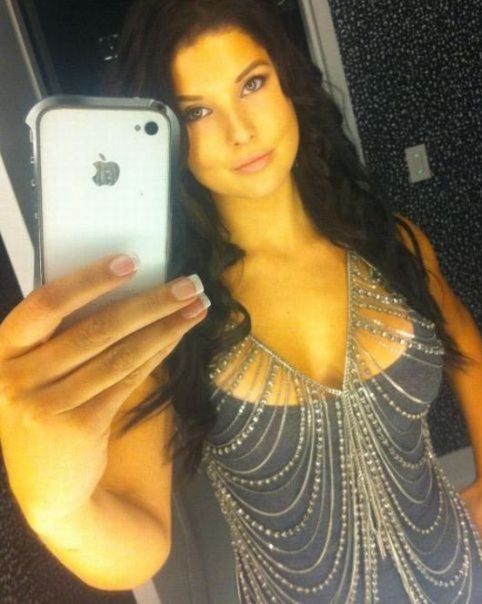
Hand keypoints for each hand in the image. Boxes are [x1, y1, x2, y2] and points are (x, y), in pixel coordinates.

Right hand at [0, 253, 208, 531]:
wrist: (47, 486)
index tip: (131, 261)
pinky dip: (156, 355)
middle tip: (189, 284)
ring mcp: (47, 406)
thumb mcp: (36, 370)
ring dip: (164, 327)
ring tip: (196, 307)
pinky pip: (127, 381)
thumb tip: (127, 284)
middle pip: (94, 329)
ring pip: (118, 355)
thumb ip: (61, 333)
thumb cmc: (46, 408)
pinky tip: (177, 337)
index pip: (45, 304)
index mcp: (4, 350)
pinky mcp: (79, 427)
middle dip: (148, 302)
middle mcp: (18, 377)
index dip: (88, 281)